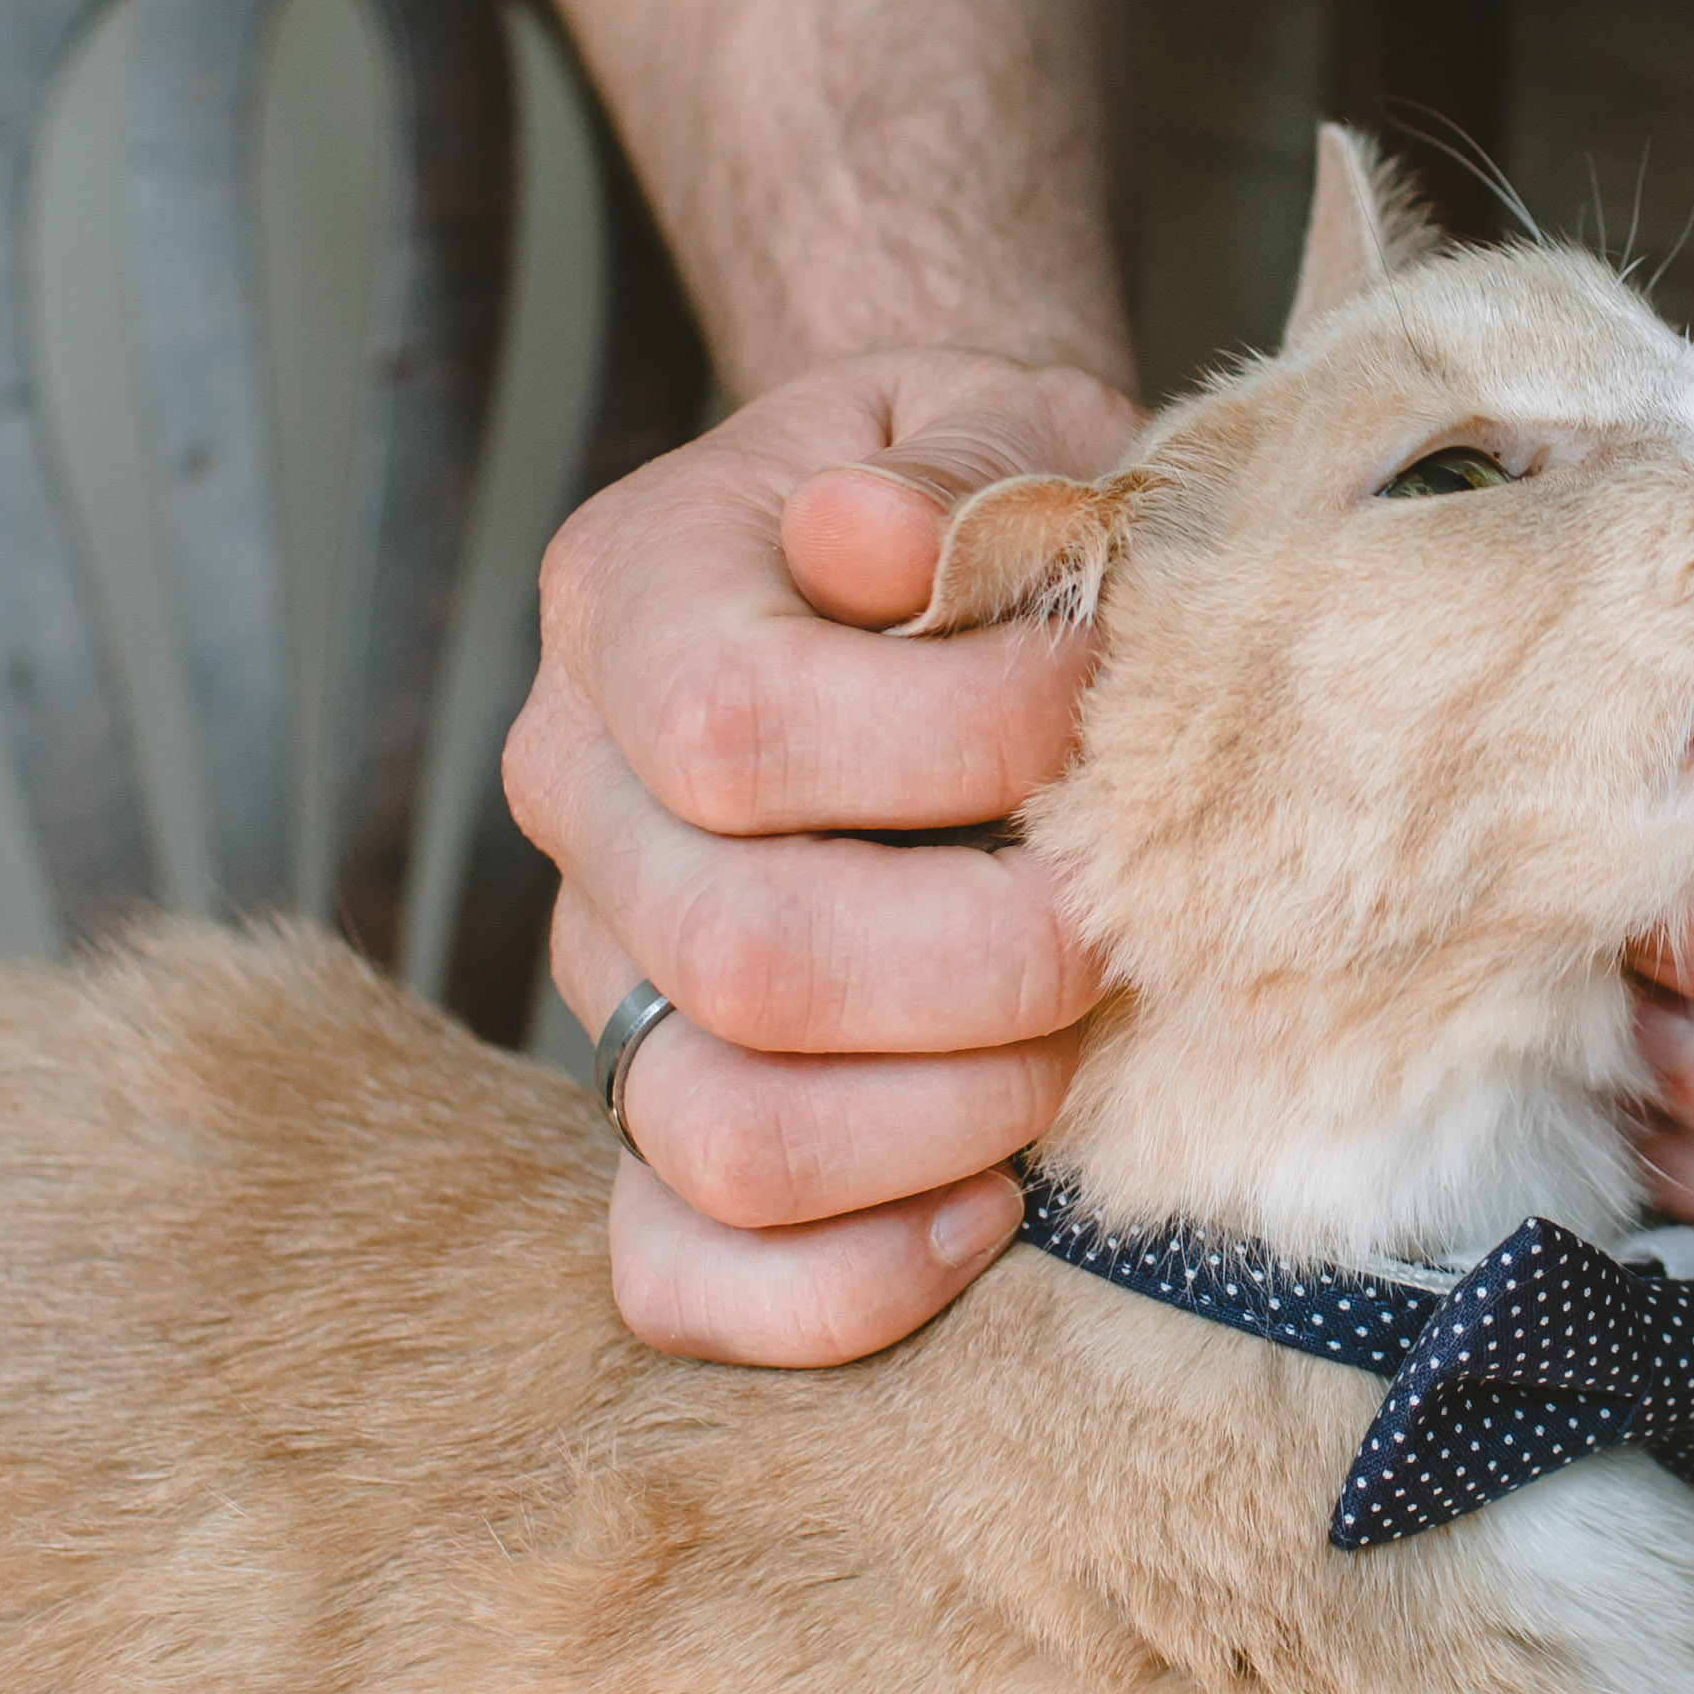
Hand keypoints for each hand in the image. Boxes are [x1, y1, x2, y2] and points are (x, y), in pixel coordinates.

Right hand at [513, 349, 1143, 1367]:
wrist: (917, 556)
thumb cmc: (976, 493)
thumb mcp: (993, 407)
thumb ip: (968, 460)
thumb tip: (875, 537)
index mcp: (632, 597)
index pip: (738, 726)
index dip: (959, 743)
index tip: (1105, 706)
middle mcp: (578, 789)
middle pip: (741, 954)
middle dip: (984, 966)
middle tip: (1116, 924)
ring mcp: (602, 963)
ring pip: (712, 1129)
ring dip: (940, 1122)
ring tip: (1069, 1055)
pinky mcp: (650, 1098)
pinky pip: (675, 1265)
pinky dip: (836, 1286)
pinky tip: (986, 1214)